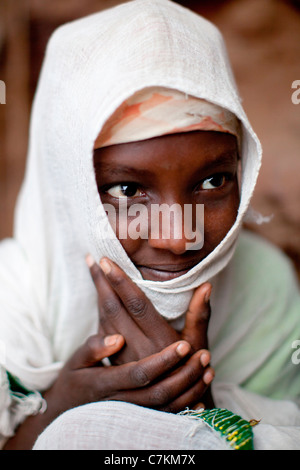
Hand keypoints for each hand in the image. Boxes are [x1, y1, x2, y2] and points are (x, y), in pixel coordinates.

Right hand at [44, 333, 210, 415]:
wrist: (66, 410)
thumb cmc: (74, 379)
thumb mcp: (75, 360)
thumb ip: (93, 347)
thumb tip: (117, 339)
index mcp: (105, 383)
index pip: (140, 373)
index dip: (163, 360)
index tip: (183, 345)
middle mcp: (120, 402)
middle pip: (159, 392)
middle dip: (184, 374)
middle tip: (204, 354)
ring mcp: (131, 414)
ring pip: (166, 407)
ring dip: (190, 389)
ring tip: (208, 369)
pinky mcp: (138, 420)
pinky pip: (165, 418)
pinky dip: (185, 409)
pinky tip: (201, 397)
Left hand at [86, 255, 214, 408]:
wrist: (176, 407)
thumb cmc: (192, 371)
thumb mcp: (199, 343)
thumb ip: (200, 314)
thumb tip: (206, 285)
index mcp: (159, 340)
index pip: (136, 304)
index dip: (120, 281)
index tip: (107, 261)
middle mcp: (137, 348)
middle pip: (113, 309)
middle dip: (101, 282)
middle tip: (94, 259)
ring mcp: (123, 356)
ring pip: (104, 319)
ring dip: (98, 294)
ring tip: (94, 270)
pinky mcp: (115, 361)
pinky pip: (102, 330)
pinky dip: (100, 309)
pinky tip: (99, 295)